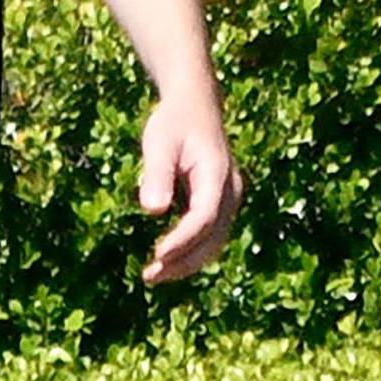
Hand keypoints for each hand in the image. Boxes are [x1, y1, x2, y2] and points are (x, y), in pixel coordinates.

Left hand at [137, 92, 242, 283]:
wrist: (196, 104)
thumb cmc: (174, 121)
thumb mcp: (159, 141)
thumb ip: (157, 174)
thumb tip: (152, 211)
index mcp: (217, 174)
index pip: (203, 217)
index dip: (182, 240)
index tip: (157, 255)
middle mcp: (230, 191)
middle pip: (213, 238)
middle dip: (184, 261)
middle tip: (150, 276)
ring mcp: (229, 199)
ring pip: (214, 241)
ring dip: (188, 261)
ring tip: (154, 274)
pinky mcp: (221, 203)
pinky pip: (211, 234)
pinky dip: (191, 250)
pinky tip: (166, 258)